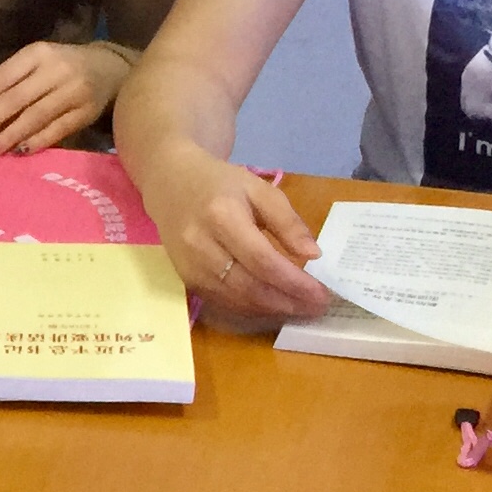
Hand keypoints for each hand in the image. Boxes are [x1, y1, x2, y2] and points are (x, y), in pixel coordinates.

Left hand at [0, 41, 129, 152]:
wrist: (110, 69)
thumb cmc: (61, 66)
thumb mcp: (33, 64)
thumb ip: (2, 79)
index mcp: (37, 54)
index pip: (2, 78)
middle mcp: (56, 70)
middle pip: (15, 99)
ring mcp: (74, 91)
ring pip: (34, 117)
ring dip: (8, 136)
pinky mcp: (87, 112)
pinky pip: (56, 130)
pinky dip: (35, 142)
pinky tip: (18, 151)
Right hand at [140, 145, 327, 320]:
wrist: (170, 183)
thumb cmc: (219, 183)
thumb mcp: (259, 189)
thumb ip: (287, 221)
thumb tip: (313, 255)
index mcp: (222, 216)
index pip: (263, 260)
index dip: (294, 283)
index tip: (321, 293)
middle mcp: (201, 245)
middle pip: (249, 286)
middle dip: (288, 302)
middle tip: (317, 306)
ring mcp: (189, 266)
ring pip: (236, 300)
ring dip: (272, 309)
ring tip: (300, 308)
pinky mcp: (185, 279)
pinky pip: (223, 301)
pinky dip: (252, 308)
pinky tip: (273, 304)